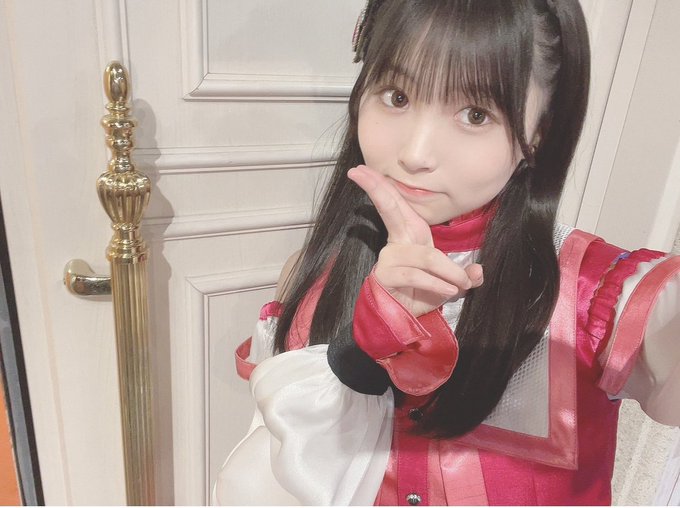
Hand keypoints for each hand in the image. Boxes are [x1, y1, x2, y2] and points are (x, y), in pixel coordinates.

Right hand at [347, 165, 482, 316]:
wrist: (404, 321)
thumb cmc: (423, 294)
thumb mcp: (449, 283)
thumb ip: (464, 275)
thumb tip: (478, 272)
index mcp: (410, 234)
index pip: (397, 204)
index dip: (381, 185)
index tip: (362, 168)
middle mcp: (397, 241)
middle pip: (389, 208)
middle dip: (375, 188)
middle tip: (357, 171)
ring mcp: (389, 258)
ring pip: (425, 256)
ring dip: (448, 272)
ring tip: (460, 285)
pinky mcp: (386, 276)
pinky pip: (416, 275)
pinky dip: (437, 283)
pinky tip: (448, 291)